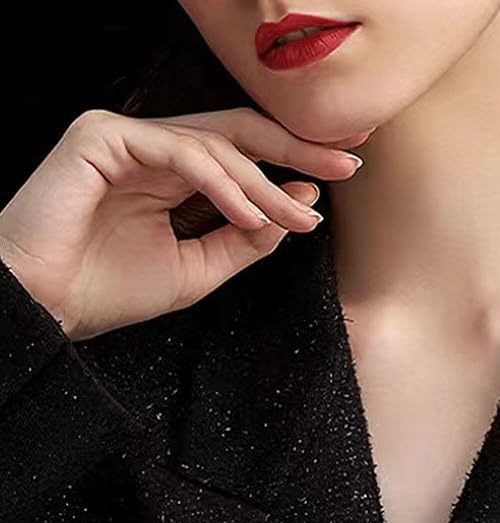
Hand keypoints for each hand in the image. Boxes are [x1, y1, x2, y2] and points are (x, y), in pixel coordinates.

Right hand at [0, 106, 370, 341]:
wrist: (46, 305)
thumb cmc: (109, 288)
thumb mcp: (198, 269)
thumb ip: (245, 239)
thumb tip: (300, 205)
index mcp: (172, 176)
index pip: (242, 155)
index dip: (292, 160)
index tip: (339, 176)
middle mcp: (152, 149)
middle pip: (238, 133)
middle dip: (295, 147)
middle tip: (346, 163)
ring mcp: (126, 138)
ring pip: (215, 146)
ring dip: (263, 184)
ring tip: (297, 217)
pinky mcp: (101, 137)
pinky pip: (177, 152)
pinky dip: (219, 182)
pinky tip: (248, 212)